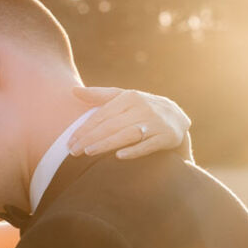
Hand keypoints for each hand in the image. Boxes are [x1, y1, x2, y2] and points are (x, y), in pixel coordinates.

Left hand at [68, 86, 189, 158]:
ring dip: (106, 144)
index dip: (85, 128)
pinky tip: (119, 156)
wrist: (177, 118)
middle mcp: (142, 107)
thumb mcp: (124, 98)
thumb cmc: (142, 109)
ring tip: (88, 152)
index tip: (70, 141)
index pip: (102, 114)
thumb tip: (73, 90)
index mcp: (129, 97)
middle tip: (72, 151)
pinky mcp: (166, 137)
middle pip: (111, 125)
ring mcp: (155, 122)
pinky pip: (148, 145)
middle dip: (90, 138)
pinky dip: (134, 150)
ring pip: (127, 134)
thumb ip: (100, 96)